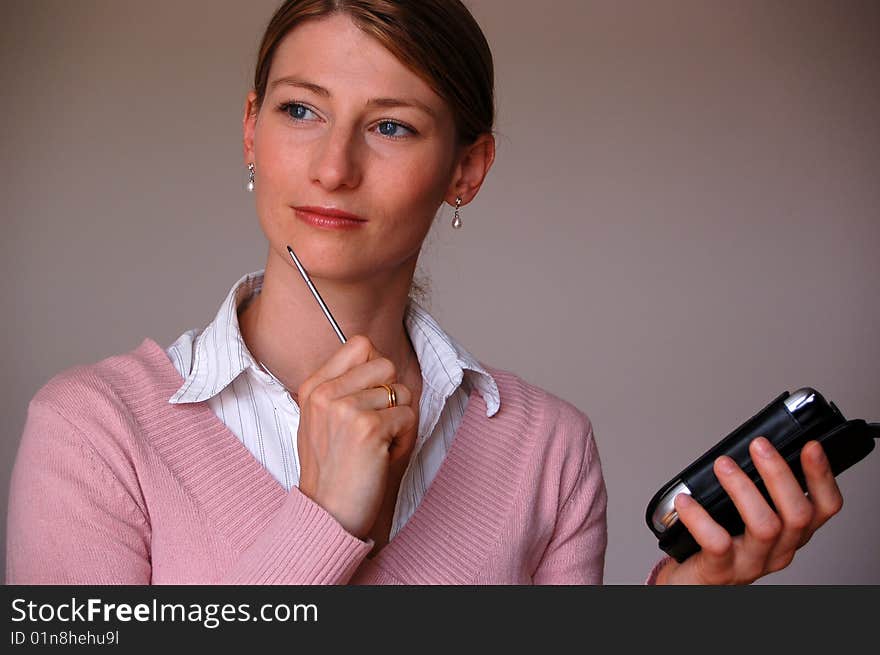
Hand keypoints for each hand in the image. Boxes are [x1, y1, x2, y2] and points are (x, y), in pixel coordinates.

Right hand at [295, 335, 417, 539]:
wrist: (327, 513)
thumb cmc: (332, 471)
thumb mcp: (320, 421)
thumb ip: (342, 388)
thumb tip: (378, 362)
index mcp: (313, 387)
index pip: (360, 345)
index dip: (376, 370)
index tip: (371, 396)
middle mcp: (326, 393)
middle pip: (386, 364)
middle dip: (392, 395)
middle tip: (377, 424)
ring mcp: (346, 409)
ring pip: (401, 392)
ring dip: (399, 420)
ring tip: (378, 444)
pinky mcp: (368, 428)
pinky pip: (407, 417)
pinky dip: (404, 438)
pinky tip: (383, 455)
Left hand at [656, 437, 843, 584]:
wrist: (694, 581)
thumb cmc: (720, 541)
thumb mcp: (748, 514)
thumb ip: (758, 488)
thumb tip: (753, 447)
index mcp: (792, 532)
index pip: (825, 507)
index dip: (822, 476)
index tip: (811, 446)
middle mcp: (779, 550)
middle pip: (798, 514)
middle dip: (780, 474)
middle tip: (759, 446)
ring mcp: (751, 563)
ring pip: (765, 527)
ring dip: (744, 490)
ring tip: (723, 465)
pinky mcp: (721, 570)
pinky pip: (717, 542)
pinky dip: (700, 517)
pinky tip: (685, 500)